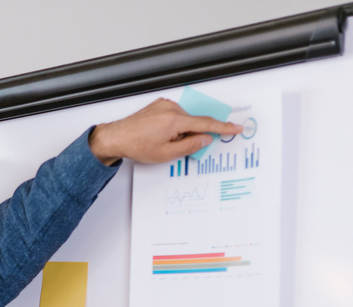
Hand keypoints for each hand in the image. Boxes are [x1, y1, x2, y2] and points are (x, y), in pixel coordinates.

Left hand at [89, 98, 244, 165]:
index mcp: (175, 120)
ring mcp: (164, 105)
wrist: (116, 137)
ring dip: (180, 131)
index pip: (206, 123)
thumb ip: (190, 146)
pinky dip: (173, 125)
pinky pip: (174, 115)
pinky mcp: (159, 105)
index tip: (236, 127)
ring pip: (183, 120)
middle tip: (176, 146)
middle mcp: (171, 108)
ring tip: (162, 142)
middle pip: (193, 122)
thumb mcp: (166, 154)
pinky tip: (160, 135)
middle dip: (190, 136)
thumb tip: (205, 139)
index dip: (223, 127)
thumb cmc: (136, 145)